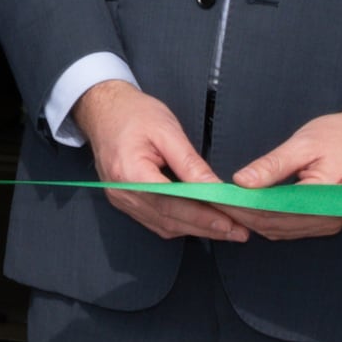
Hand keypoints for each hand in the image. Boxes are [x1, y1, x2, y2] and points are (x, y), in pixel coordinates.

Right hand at [74, 79, 243, 243]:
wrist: (103, 110)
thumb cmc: (134, 114)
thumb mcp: (167, 131)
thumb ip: (190, 163)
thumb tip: (215, 188)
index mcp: (129, 173)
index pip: (171, 202)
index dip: (202, 216)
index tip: (230, 222)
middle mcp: (122, 193)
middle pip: (169, 219)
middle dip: (206, 228)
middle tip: (238, 232)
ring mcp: (122, 200)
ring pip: (163, 225)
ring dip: (196, 229)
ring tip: (227, 230)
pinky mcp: (125, 201)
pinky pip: (155, 220)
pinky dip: (180, 224)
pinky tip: (201, 223)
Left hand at [220, 103, 341, 240]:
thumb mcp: (304, 143)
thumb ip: (272, 165)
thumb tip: (241, 182)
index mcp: (325, 196)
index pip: (273, 209)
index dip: (241, 206)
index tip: (216, 197)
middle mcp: (328, 218)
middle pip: (273, 225)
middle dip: (241, 215)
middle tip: (213, 202)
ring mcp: (328, 224)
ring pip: (279, 231)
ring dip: (252, 220)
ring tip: (226, 204)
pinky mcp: (326, 223)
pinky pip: (290, 229)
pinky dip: (267, 221)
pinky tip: (250, 209)